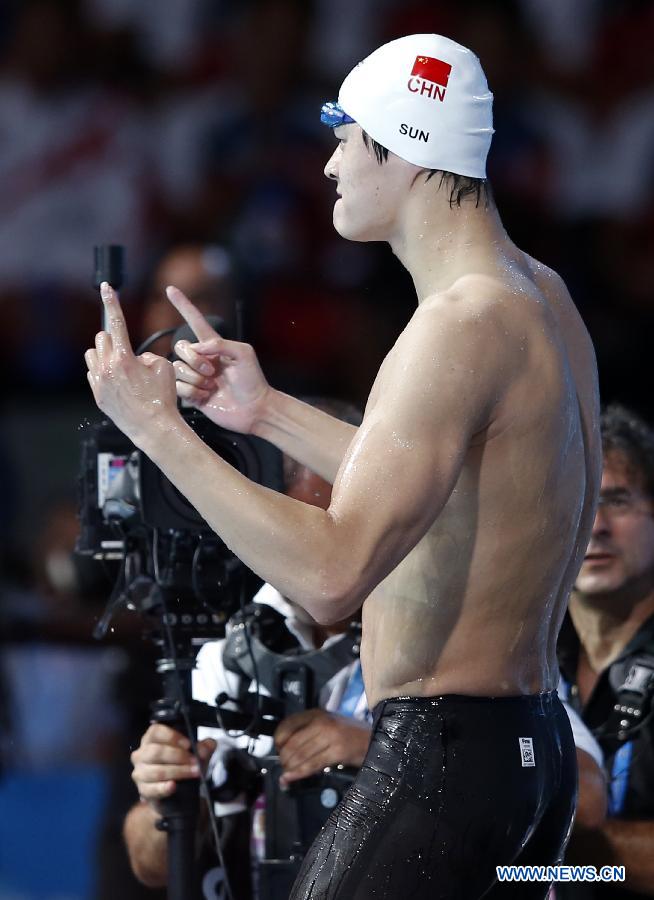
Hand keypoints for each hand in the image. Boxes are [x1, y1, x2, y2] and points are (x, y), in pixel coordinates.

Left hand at [85, 283, 178, 444]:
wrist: (153, 427)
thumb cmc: (162, 398)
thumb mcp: (164, 368)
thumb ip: (147, 355)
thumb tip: (138, 358)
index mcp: (124, 358)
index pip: (117, 322)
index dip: (112, 302)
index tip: (106, 288)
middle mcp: (107, 368)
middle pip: (102, 338)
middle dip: (113, 339)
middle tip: (127, 351)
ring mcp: (100, 383)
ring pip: (92, 354)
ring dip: (104, 354)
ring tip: (120, 366)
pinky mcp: (98, 395)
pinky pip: (92, 373)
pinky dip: (102, 371)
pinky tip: (117, 381)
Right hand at [130, 723, 216, 811]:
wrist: (175, 794)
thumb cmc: (182, 765)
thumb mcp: (195, 754)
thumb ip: (203, 747)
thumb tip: (209, 745)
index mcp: (151, 739)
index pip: (155, 731)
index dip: (172, 736)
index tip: (188, 744)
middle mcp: (141, 754)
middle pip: (156, 752)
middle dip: (179, 756)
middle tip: (195, 761)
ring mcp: (140, 772)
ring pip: (156, 771)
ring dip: (177, 771)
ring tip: (193, 773)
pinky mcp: (143, 790)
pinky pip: (151, 789)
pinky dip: (163, 788)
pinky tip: (173, 786)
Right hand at [166, 285, 270, 433]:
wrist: (254, 409)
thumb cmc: (253, 381)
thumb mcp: (243, 353)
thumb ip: (220, 344)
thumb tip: (197, 348)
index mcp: (214, 346)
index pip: (195, 321)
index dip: (183, 305)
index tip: (170, 289)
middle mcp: (202, 359)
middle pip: (180, 347)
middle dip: (194, 359)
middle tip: (213, 372)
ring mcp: (195, 377)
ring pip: (177, 369)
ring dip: (195, 378)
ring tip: (213, 386)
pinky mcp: (191, 394)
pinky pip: (178, 387)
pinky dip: (192, 391)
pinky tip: (206, 396)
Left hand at [274, 709, 370, 786]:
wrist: (373, 740)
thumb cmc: (346, 734)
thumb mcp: (325, 726)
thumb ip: (306, 734)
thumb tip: (283, 751)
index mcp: (316, 714)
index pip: (287, 725)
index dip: (278, 741)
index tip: (278, 751)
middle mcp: (321, 722)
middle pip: (292, 743)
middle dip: (284, 759)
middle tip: (283, 767)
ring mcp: (330, 736)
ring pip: (301, 755)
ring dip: (290, 768)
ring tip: (286, 775)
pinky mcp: (337, 751)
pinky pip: (312, 765)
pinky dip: (298, 773)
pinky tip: (291, 778)